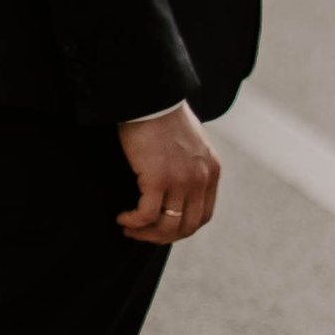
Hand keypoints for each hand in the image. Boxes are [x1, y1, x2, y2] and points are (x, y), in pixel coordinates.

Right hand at [117, 101, 220, 241]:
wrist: (152, 98)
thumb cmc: (164, 116)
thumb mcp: (190, 143)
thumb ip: (191, 165)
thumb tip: (177, 186)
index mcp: (211, 170)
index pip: (203, 215)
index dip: (181, 229)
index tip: (161, 228)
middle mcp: (201, 178)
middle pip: (186, 227)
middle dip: (162, 237)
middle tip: (142, 234)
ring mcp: (182, 180)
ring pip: (167, 226)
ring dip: (146, 233)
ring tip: (129, 228)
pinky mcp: (159, 179)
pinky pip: (146, 215)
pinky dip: (133, 222)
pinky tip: (123, 218)